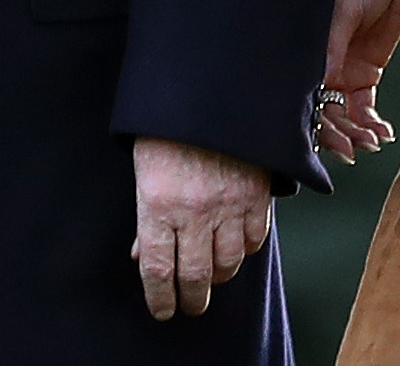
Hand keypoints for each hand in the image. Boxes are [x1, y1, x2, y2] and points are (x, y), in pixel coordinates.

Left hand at [130, 138, 269, 319]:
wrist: (210, 88)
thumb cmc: (167, 126)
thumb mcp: (144, 169)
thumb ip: (146, 215)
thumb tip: (143, 255)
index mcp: (157, 204)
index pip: (158, 271)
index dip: (160, 299)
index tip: (163, 310)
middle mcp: (194, 211)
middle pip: (194, 277)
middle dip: (191, 299)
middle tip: (190, 305)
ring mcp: (228, 205)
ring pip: (228, 264)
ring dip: (219, 276)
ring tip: (212, 276)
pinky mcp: (256, 196)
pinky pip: (254, 240)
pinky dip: (245, 250)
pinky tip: (235, 247)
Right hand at [317, 0, 399, 161]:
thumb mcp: (343, 8)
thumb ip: (334, 46)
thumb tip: (323, 85)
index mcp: (306, 48)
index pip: (302, 93)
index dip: (312, 121)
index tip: (331, 141)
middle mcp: (321, 64)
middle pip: (322, 110)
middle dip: (336, 133)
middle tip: (354, 149)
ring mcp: (343, 69)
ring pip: (344, 114)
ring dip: (357, 131)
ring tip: (374, 141)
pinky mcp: (367, 70)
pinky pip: (364, 106)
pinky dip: (372, 122)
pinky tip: (382, 133)